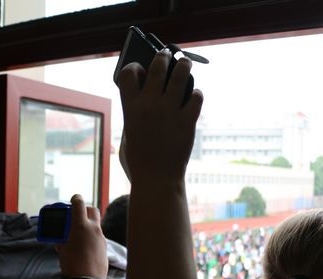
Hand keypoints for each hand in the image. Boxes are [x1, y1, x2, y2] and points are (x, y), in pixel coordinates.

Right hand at [55, 194, 107, 278]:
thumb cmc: (71, 264)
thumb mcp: (62, 248)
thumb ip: (63, 238)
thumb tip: (62, 238)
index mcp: (80, 225)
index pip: (79, 203)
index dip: (75, 199)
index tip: (73, 199)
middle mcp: (93, 228)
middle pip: (92, 210)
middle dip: (85, 209)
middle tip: (77, 215)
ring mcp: (101, 237)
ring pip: (96, 224)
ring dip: (88, 224)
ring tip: (79, 234)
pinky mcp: (105, 246)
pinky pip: (98, 236)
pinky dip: (92, 236)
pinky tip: (85, 246)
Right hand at [116, 49, 202, 183]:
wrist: (157, 180)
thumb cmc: (139, 161)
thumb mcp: (127, 135)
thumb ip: (133, 115)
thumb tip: (145, 97)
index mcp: (130, 109)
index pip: (128, 73)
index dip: (133, 67)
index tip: (139, 69)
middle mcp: (150, 105)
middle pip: (158, 66)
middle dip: (163, 56)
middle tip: (168, 55)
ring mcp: (170, 112)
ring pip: (181, 74)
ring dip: (184, 66)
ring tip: (185, 64)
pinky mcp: (187, 121)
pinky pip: (196, 96)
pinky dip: (195, 94)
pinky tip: (193, 97)